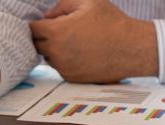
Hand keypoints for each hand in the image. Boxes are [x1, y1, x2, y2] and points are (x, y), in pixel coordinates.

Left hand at [30, 0, 157, 82]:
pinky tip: (81, 52)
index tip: (44, 21)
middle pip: (35, 44)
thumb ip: (61, 5)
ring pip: (47, 56)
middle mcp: (56, 52)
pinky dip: (64, 60)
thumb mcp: (87, 1)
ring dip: (54, 49)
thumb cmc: (112, 22)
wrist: (133, 48)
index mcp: (56, 32)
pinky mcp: (71, 78)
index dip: (36, 23)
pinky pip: (59, 67)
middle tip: (59, 30)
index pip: (30, 28)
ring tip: (75, 40)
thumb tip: (48, 16)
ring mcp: (63, 67)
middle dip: (43, 36)